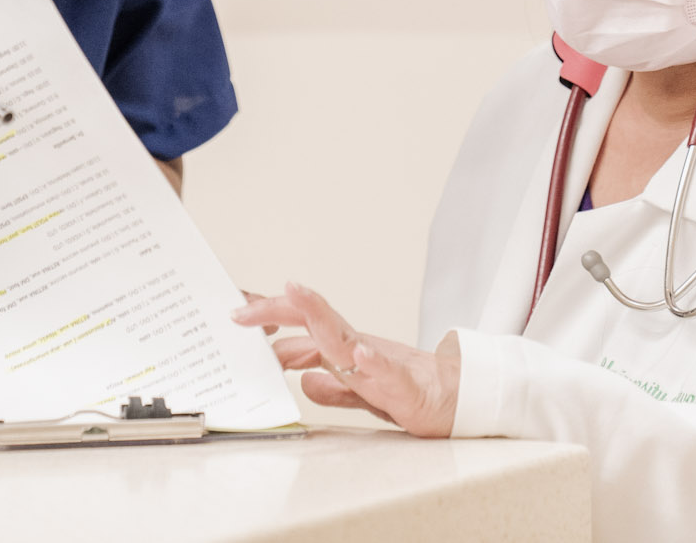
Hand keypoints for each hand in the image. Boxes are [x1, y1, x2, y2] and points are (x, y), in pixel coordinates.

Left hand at [232, 283, 459, 437]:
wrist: (461, 400)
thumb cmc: (412, 392)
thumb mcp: (362, 392)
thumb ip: (333, 387)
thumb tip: (303, 381)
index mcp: (346, 351)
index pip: (302, 327)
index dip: (269, 319)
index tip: (234, 313)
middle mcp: (359, 349)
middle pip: (314, 321)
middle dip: (277, 310)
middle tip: (240, 311)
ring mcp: (381, 364)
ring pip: (345, 337)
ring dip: (319, 314)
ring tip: (294, 294)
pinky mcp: (406, 386)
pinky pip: (388, 372)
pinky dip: (373, 361)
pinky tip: (359, 353)